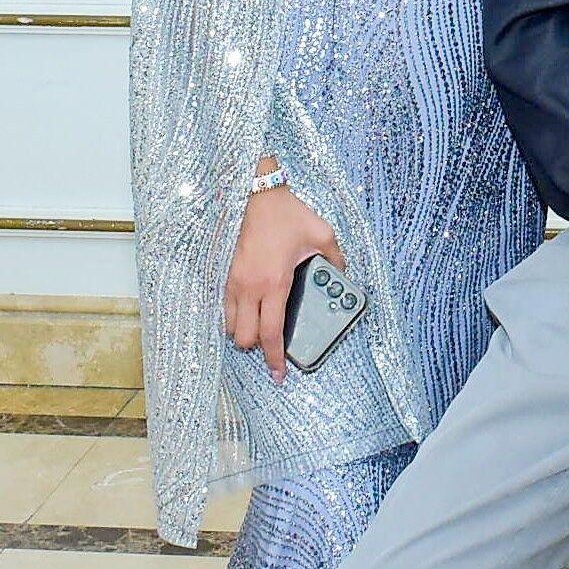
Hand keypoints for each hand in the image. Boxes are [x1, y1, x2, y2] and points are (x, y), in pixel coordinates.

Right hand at [224, 187, 345, 384]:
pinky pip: (225, 306)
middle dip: (257, 349)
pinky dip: (234, 316)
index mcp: (275, 283)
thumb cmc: (288, 214)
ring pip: (230, 325)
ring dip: (244, 333)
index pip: (271, 333)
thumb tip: (343, 273)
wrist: (258, 194)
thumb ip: (336, 257)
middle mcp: (251, 287)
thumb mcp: (322, 234)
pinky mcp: (227, 273)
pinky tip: (249, 310)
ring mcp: (235, 281)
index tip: (278, 375)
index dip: (274, 359)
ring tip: (260, 328)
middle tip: (272, 345)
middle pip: (244, 338)